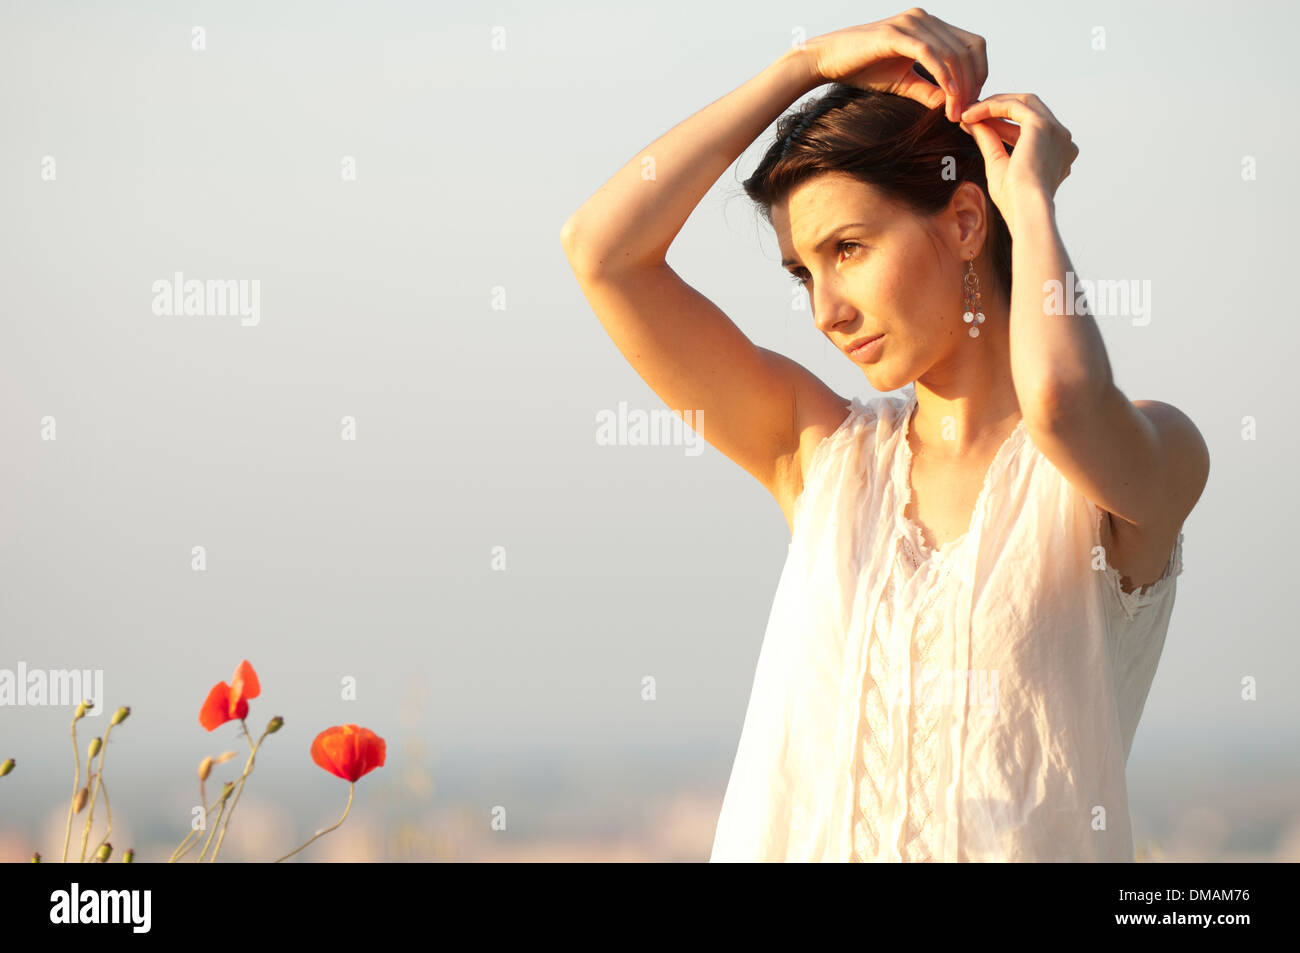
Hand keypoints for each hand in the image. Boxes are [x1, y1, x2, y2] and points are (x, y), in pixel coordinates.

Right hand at [806, 8, 987, 121]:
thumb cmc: (862, 69)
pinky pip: (930, 54)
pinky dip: (943, 76)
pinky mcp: (897, 34)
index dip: (979, 73)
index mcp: (929, 26)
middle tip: (966, 113)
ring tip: (955, 112)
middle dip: (972, 83)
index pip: (972, 45)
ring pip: (952, 53)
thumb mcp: (903, 82)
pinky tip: (948, 96)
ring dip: (959, 86)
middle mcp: (924, 18)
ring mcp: (911, 23)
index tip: (970, 103)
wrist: (828, 60)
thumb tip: (952, 105)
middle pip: (968, 49)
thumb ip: (929, 90)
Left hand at [959, 94, 1078, 233]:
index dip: (1002, 122)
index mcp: (1057, 152)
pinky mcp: (1044, 126)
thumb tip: (972, 123)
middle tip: (971, 112)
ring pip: (1024, 103)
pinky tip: (972, 115)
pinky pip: (1015, 106)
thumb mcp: (998, 164)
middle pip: (1029, 109)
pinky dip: (992, 107)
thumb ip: (989, 140)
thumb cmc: (1014, 200)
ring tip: (968, 113)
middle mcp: (1061, 139)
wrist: (1026, 209)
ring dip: (994, 105)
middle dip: (998, 108)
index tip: (977, 123)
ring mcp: (1056, 131)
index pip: (1029, 127)